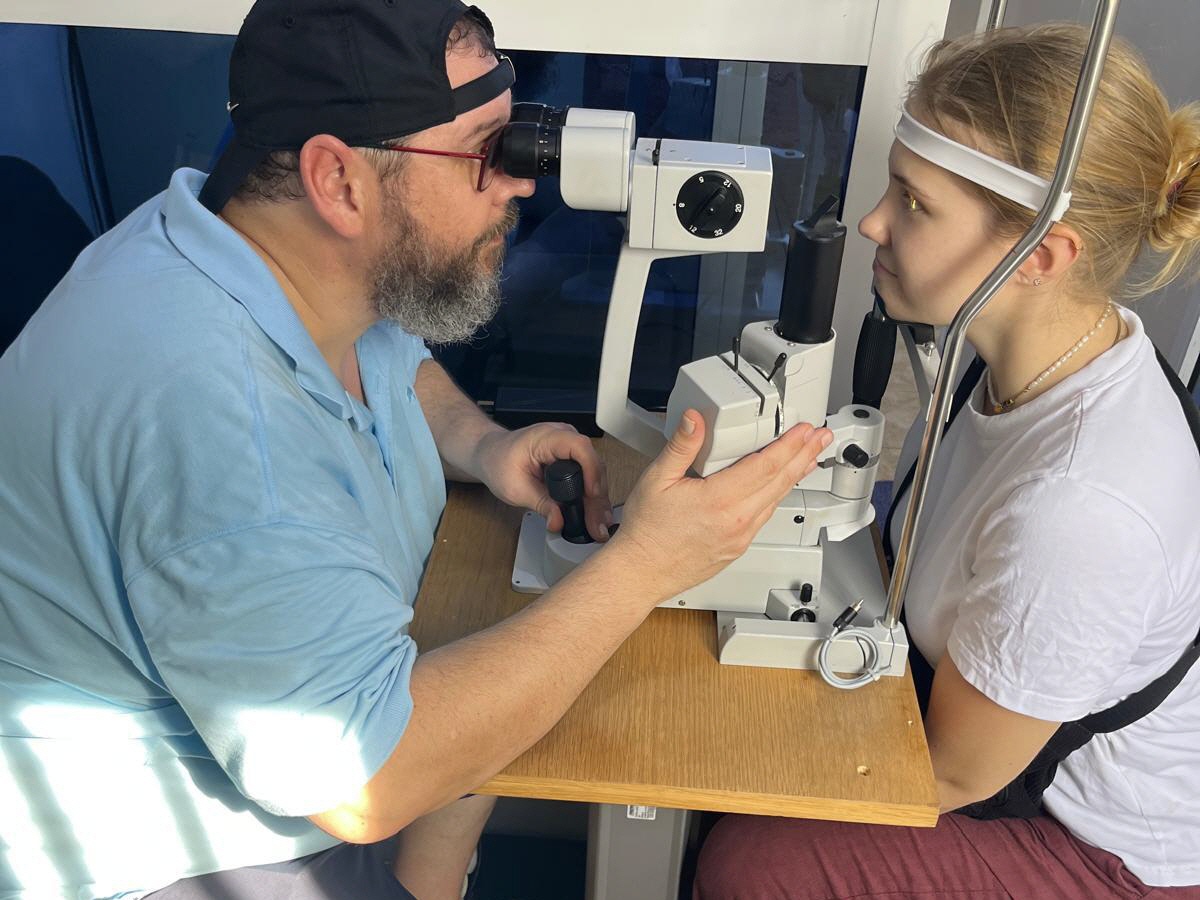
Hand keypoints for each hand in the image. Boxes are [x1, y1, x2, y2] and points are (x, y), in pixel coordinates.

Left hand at [473, 423, 612, 540]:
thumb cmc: (498, 462)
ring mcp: (570, 446)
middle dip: (597, 495)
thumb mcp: (515, 489)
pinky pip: (589, 473)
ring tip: (599, 523)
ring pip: (595, 470)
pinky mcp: (572, 457)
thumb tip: (559, 521)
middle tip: (598, 523)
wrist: (491, 454)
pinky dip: (592, 494)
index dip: (591, 470)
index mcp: (547, 437)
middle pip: (592, 462)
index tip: (592, 494)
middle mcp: (563, 437)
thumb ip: (541, 505)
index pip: (579, 447)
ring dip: (598, 498)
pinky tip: (595, 512)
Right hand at [606, 409, 831, 602]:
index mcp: (719, 499)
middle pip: (781, 482)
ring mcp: (740, 537)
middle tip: (821, 438)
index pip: (766, 466)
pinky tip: (780, 487)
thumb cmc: (646, 532)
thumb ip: (681, 446)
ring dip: (795, 475)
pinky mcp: (738, 547)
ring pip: (776, 500)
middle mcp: (736, 520)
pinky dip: (778, 496)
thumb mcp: (656, 479)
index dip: (790, 445)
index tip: (804, 430)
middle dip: (805, 456)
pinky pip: (765, 516)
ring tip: (808, 457)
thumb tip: (696, 419)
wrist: (641, 571)